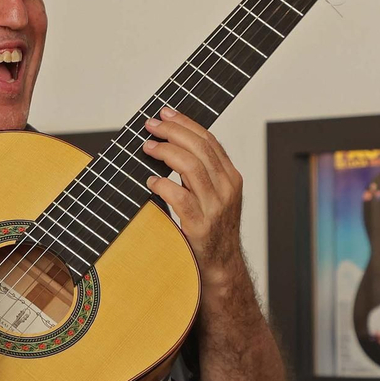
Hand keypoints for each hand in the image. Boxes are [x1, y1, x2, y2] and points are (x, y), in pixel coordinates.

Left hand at [141, 107, 245, 287]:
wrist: (220, 267)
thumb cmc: (211, 230)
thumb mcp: (214, 197)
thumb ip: (200, 174)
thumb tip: (170, 147)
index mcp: (231, 178)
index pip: (210, 141)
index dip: (186, 123)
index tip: (166, 113)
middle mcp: (227, 189)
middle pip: (200, 148)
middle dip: (173, 131)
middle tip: (151, 125)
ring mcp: (215, 207)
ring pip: (192, 167)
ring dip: (166, 152)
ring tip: (148, 147)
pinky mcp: (200, 226)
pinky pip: (180, 196)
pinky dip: (162, 184)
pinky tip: (151, 181)